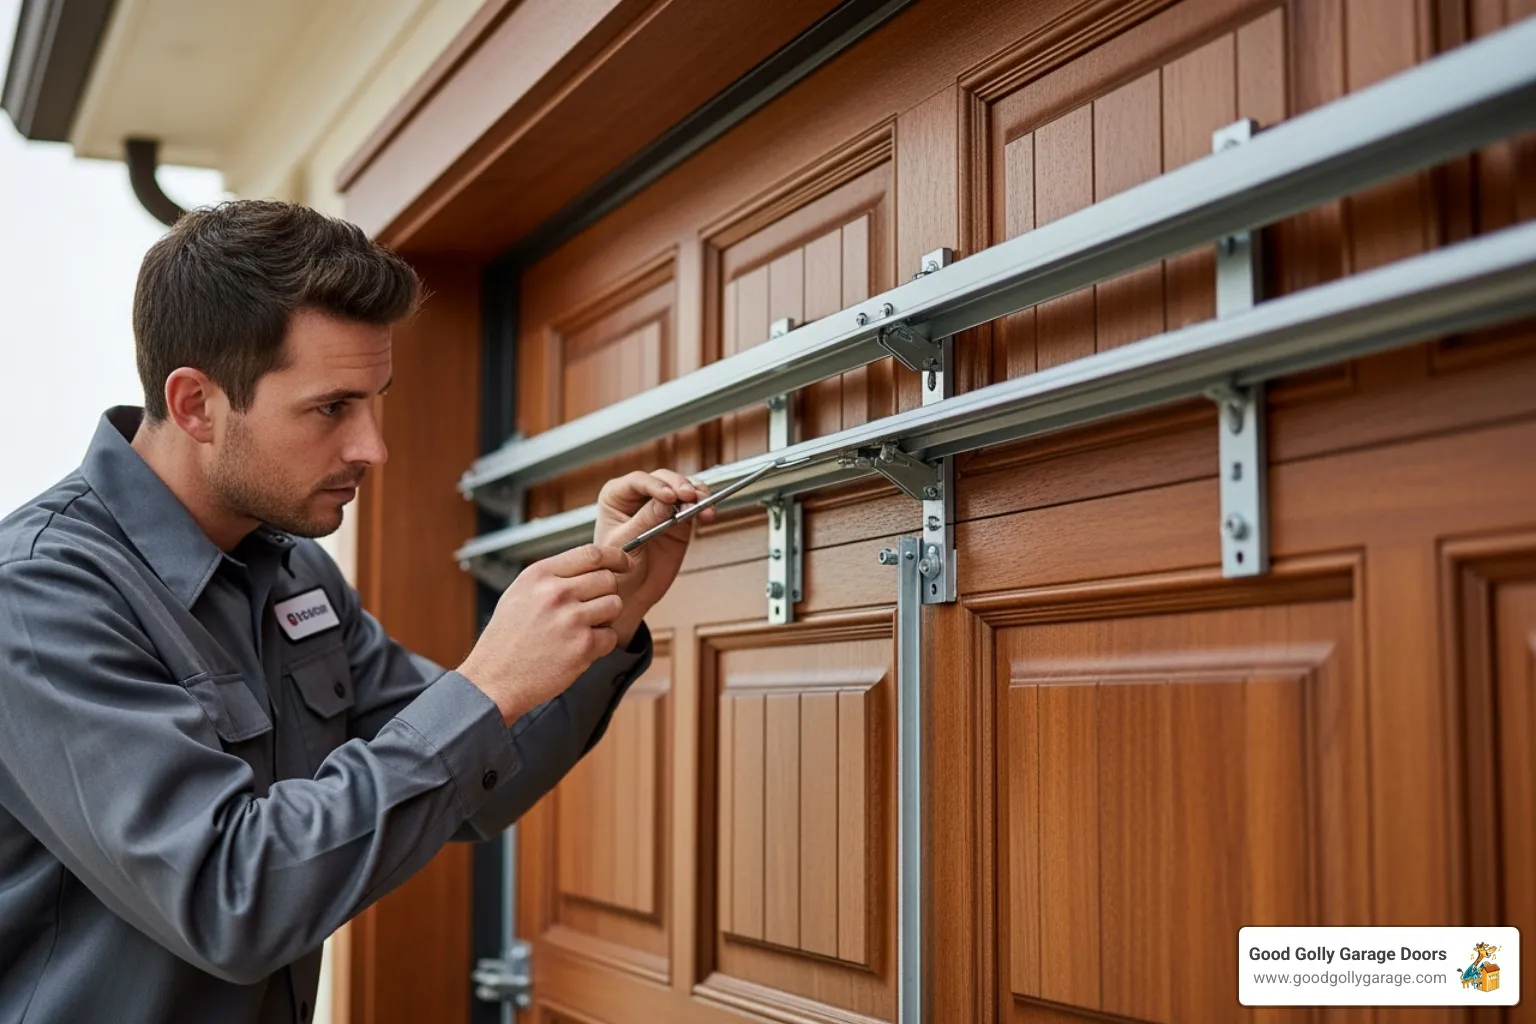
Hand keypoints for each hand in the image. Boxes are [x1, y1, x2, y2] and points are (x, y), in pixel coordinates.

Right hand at [456, 543, 629, 724]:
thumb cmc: (506, 638)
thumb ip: (553, 577)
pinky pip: (611, 636)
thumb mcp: (520, 593)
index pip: (591, 553)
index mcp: (540, 575)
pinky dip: (600, 645)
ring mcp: (571, 619)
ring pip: (615, 605)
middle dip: (606, 593)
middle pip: (608, 579)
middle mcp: (556, 592)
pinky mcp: (583, 646)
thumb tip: (590, 566)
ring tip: (580, 630)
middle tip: (590, 609)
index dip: (615, 557)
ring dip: (605, 618)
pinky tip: (577, 649)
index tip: (624, 562)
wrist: (493, 679)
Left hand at [594, 469, 714, 644]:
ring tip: (703, 505)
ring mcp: (661, 505)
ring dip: (696, 493)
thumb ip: (644, 522)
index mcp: (616, 496)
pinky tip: (707, 512)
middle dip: (679, 486)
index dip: (656, 486)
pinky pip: (694, 506)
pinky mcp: (679, 518)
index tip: (669, 497)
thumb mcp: (625, 543)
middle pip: (663, 479)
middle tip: (689, 497)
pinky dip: (703, 507)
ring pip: (682, 488)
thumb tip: (666, 503)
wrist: (631, 590)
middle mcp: (639, 496)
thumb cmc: (616, 566)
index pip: (638, 482)